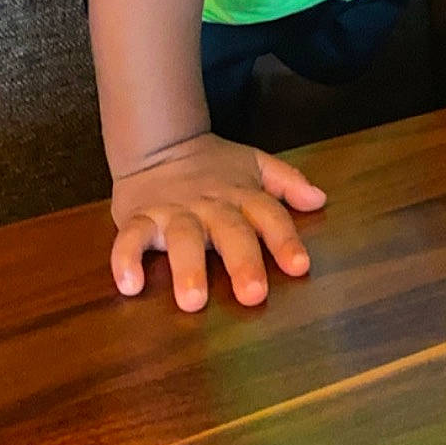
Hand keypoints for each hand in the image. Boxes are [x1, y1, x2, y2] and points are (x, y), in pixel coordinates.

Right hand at [110, 132, 325, 310]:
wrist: (160, 143)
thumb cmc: (214, 166)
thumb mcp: (255, 165)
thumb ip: (288, 182)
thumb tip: (320, 199)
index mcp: (241, 195)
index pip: (269, 215)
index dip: (284, 240)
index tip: (299, 267)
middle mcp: (210, 205)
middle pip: (230, 232)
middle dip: (243, 262)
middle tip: (253, 295)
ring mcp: (173, 211)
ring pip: (182, 238)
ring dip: (188, 268)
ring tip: (193, 301)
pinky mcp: (139, 217)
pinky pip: (130, 238)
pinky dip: (125, 260)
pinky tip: (129, 285)